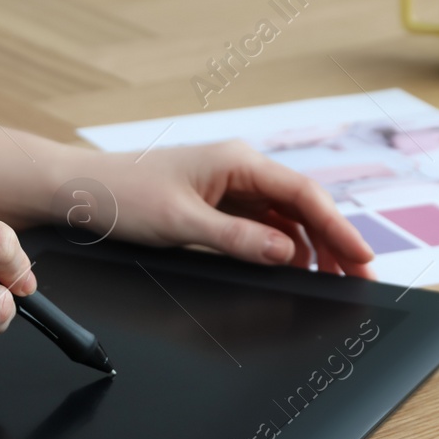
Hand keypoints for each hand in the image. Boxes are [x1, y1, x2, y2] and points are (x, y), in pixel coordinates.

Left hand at [62, 142, 374, 277]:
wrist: (76, 191)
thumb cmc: (121, 195)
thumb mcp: (181, 223)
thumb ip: (237, 239)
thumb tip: (285, 253)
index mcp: (236, 161)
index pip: (303, 194)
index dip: (338, 228)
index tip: (362, 258)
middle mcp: (238, 169)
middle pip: (302, 206)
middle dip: (334, 241)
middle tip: (359, 277)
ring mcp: (228, 186)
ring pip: (285, 217)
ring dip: (310, 246)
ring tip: (333, 278)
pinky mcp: (216, 204)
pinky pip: (261, 225)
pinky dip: (281, 247)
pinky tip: (292, 267)